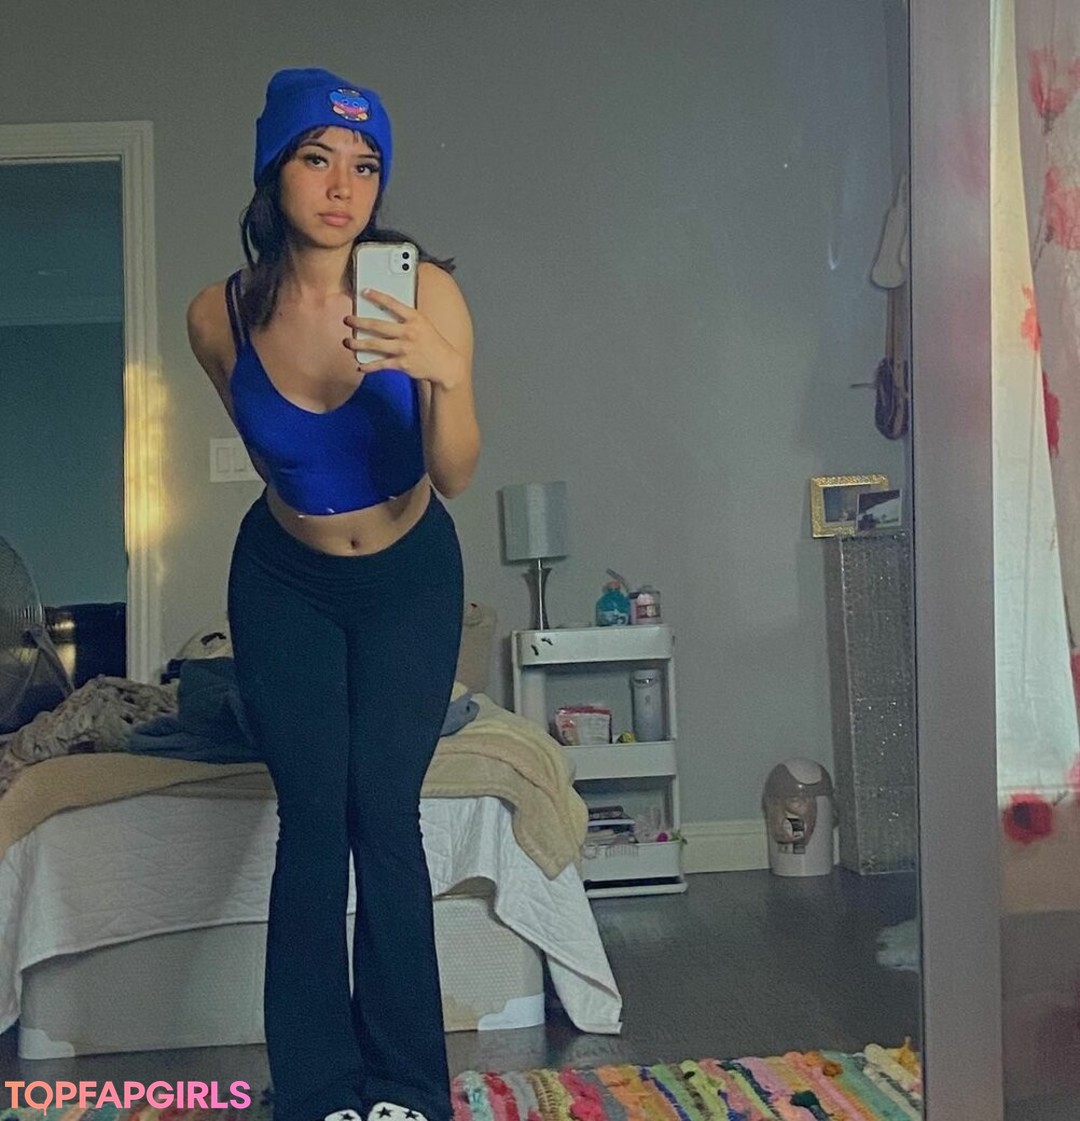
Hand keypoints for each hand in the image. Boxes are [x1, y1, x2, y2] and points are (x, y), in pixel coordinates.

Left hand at [343, 288, 466, 389]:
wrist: (446, 365)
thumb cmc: (433, 343)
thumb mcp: (424, 325)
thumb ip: (407, 318)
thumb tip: (386, 312)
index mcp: (415, 318)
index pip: (393, 303)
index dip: (377, 296)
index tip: (363, 292)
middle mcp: (408, 332)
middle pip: (377, 325)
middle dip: (359, 322)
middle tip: (347, 320)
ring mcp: (404, 349)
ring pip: (375, 345)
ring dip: (358, 343)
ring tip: (347, 342)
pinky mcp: (402, 364)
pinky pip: (380, 364)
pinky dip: (368, 366)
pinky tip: (359, 366)